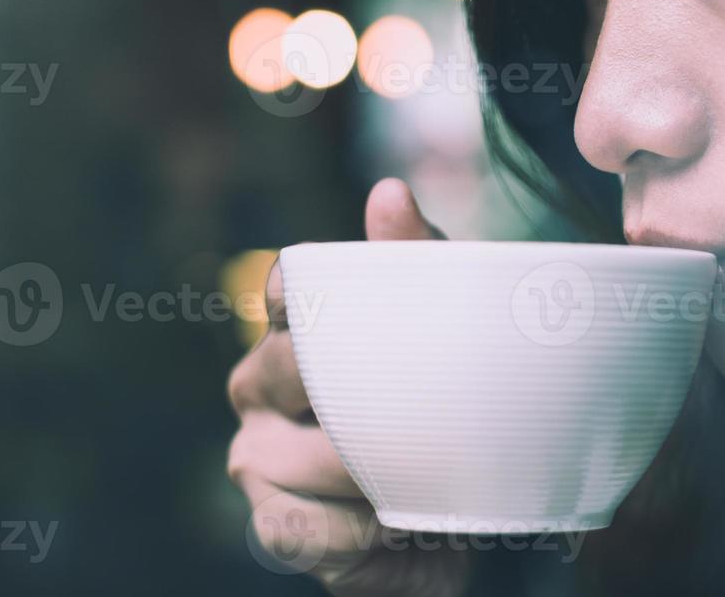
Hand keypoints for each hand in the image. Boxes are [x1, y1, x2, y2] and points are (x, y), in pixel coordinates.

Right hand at [228, 178, 470, 596]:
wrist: (468, 518)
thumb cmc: (454, 407)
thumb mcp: (454, 328)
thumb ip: (424, 263)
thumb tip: (389, 192)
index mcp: (297, 327)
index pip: (290, 290)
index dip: (319, 291)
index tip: (366, 305)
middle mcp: (261, 384)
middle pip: (295, 371)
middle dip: (371, 397)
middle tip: (436, 410)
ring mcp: (256, 457)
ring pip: (307, 455)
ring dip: (381, 472)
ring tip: (432, 475)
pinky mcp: (275, 523)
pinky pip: (306, 527)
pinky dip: (364, 531)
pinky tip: (398, 522)